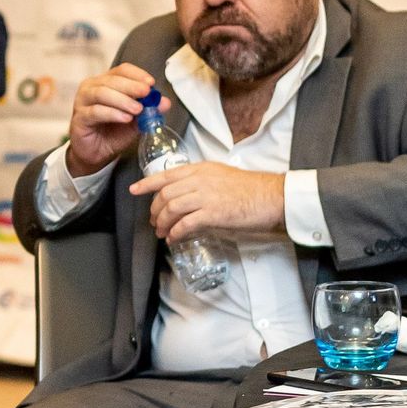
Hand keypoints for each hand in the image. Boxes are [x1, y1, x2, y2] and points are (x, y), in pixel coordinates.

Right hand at [65, 62, 164, 178]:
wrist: (96, 154)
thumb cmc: (113, 133)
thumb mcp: (136, 121)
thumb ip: (149, 111)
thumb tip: (165, 102)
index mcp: (106, 82)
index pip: (121, 70)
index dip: (137, 75)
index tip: (151, 83)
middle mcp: (92, 88)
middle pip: (112, 80)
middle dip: (131, 86)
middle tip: (146, 93)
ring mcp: (82, 102)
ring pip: (102, 93)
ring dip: (122, 100)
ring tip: (137, 109)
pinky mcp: (79, 118)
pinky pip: (95, 112)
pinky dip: (112, 113)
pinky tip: (125, 118)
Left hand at [129, 162, 285, 243]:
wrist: (272, 197)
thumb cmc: (250, 189)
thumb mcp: (221, 177)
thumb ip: (201, 184)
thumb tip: (185, 198)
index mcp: (201, 169)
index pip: (166, 174)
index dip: (147, 183)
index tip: (134, 190)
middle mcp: (200, 180)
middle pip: (165, 194)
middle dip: (155, 210)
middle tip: (154, 221)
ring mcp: (206, 196)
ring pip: (171, 208)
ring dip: (162, 223)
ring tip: (162, 232)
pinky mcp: (213, 212)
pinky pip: (185, 224)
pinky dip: (176, 232)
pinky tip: (173, 238)